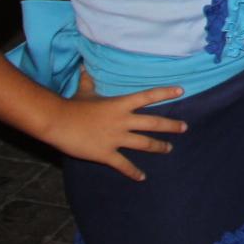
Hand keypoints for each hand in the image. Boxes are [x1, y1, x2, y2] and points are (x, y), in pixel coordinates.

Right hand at [49, 69, 187, 180]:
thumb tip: (84, 66)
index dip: (165, 92)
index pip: (148, 96)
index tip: (181, 90)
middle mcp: (123, 121)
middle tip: (185, 128)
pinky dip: (133, 172)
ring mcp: (116, 138)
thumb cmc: (72, 105)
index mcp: (120, 104)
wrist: (58, 122)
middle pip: (153, 123)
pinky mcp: (106, 154)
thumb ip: (88, 80)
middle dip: (171, 126)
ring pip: (144, 144)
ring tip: (169, 149)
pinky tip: (142, 177)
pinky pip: (123, 165)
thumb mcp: (84, 90)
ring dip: (159, 147)